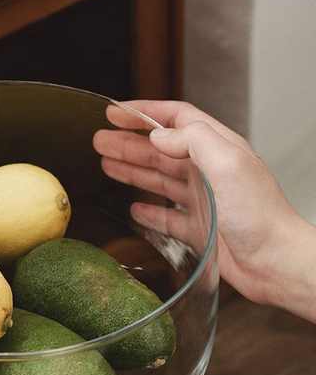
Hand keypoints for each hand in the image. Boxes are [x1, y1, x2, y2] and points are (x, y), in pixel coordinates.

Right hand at [93, 100, 315, 321]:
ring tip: (106, 164)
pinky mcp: (199, 228)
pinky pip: (166, 217)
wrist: (274, 262)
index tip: (115, 112)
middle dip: (128, 142)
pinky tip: (134, 209)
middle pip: (161, 149)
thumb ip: (192, 141)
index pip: (176, 119)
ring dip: (132, 170)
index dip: (144, 112)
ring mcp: (203, 199)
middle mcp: (209, 170)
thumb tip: (157, 136)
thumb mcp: (227, 164)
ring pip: (159, 179)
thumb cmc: (259, 215)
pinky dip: (148, 212)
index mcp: (218, 148)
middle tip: (100, 140)